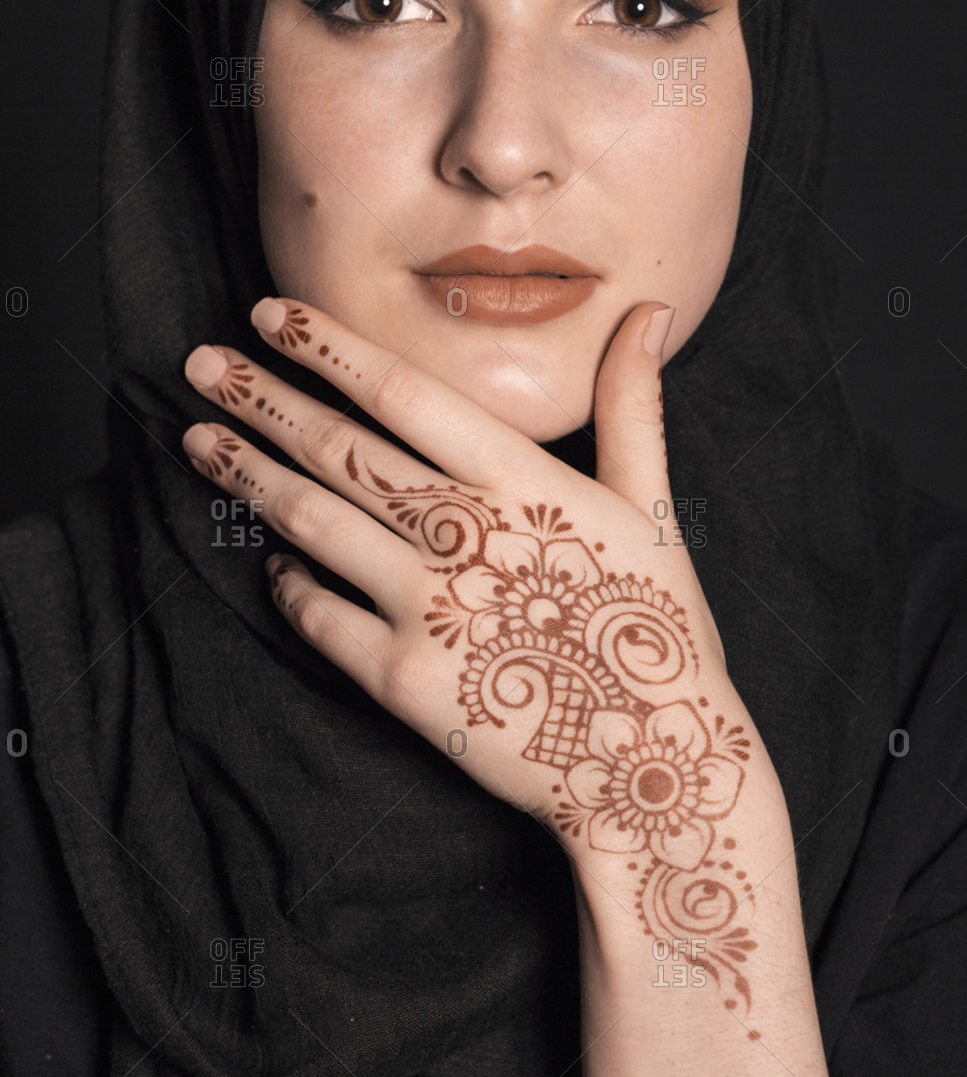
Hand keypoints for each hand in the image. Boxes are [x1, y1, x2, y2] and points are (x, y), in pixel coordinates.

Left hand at [181, 300, 829, 1076]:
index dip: (326, 348)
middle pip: (338, 449)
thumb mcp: (654, 507)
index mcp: (522, 480)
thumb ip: (633, 405)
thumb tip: (648, 309)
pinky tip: (270, 561)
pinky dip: (285, 583)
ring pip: (311, 521)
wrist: (650, 767)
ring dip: (249, 475)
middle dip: (261, 399)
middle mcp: (464, 533)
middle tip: (200, 364)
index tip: (268, 313)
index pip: (400, 391)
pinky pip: (318, 615)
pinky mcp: (401, 680)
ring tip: (199, 442)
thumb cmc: (656, 631)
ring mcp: (426, 608)